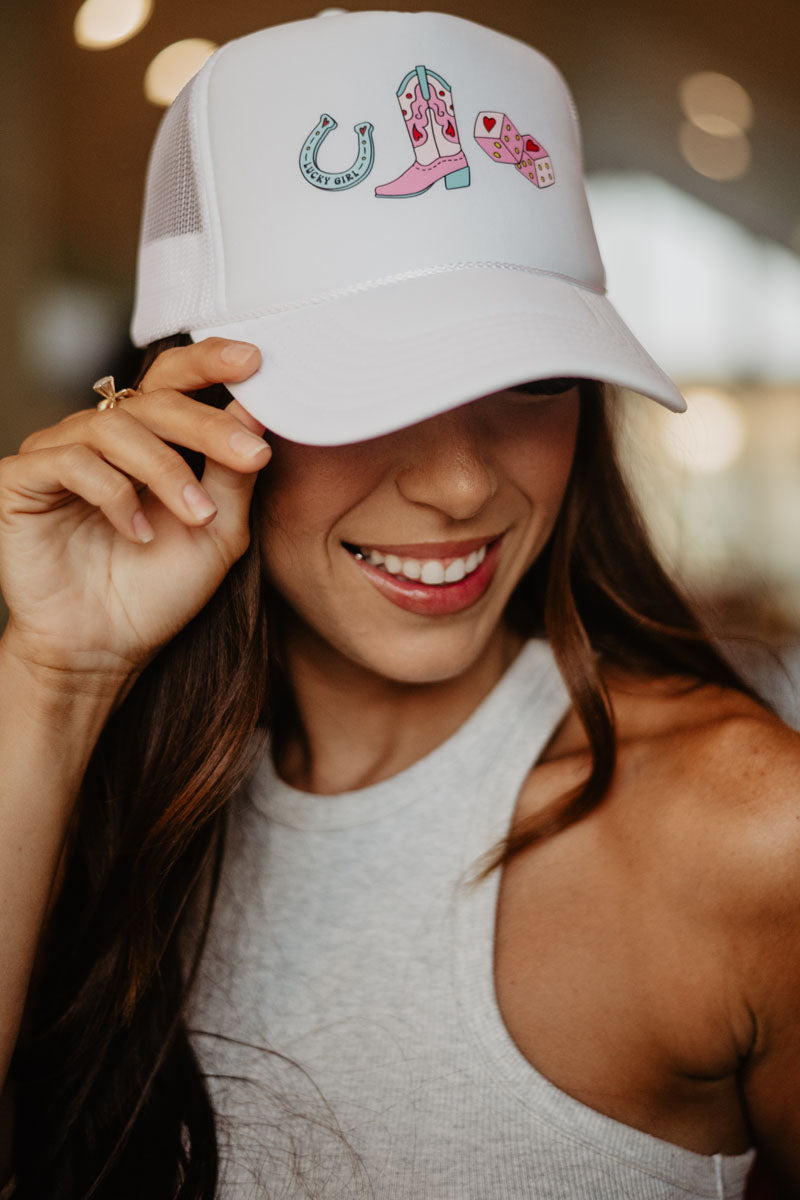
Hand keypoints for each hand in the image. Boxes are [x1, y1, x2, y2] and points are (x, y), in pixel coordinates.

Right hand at [0, 338, 269, 690]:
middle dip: (207, 424)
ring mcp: (58, 454)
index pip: (174, 380)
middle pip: (154, 399)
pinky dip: (114, 495)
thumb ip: (233, 474)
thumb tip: (256, 415)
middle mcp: (100, 437)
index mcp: (147, 439)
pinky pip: (71, 462)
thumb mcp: (217, 530)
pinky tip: (138, 534)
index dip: (209, 363)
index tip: (256, 362)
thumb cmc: (158, 591)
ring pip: (114, 426)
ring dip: (166, 470)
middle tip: (250, 453)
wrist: (104, 650)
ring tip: (197, 517)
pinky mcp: (22, 480)